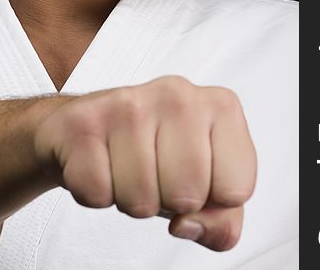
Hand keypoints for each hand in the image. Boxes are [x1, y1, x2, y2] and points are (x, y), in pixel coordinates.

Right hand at [34, 75, 255, 250]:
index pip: (235, 190)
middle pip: (188, 194)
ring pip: (140, 199)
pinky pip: (97, 192)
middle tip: (156, 175)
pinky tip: (101, 164)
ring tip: (127, 169)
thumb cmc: (155, 153)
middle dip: (168, 203)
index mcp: (219, 106)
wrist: (90, 128)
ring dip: (130, 200)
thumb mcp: (206, 185)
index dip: (211, 201)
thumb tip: (189, 225)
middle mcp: (178, 94)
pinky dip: (96, 194)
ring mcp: (128, 102)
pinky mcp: (84, 120)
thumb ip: (222, 220)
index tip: (194, 179)